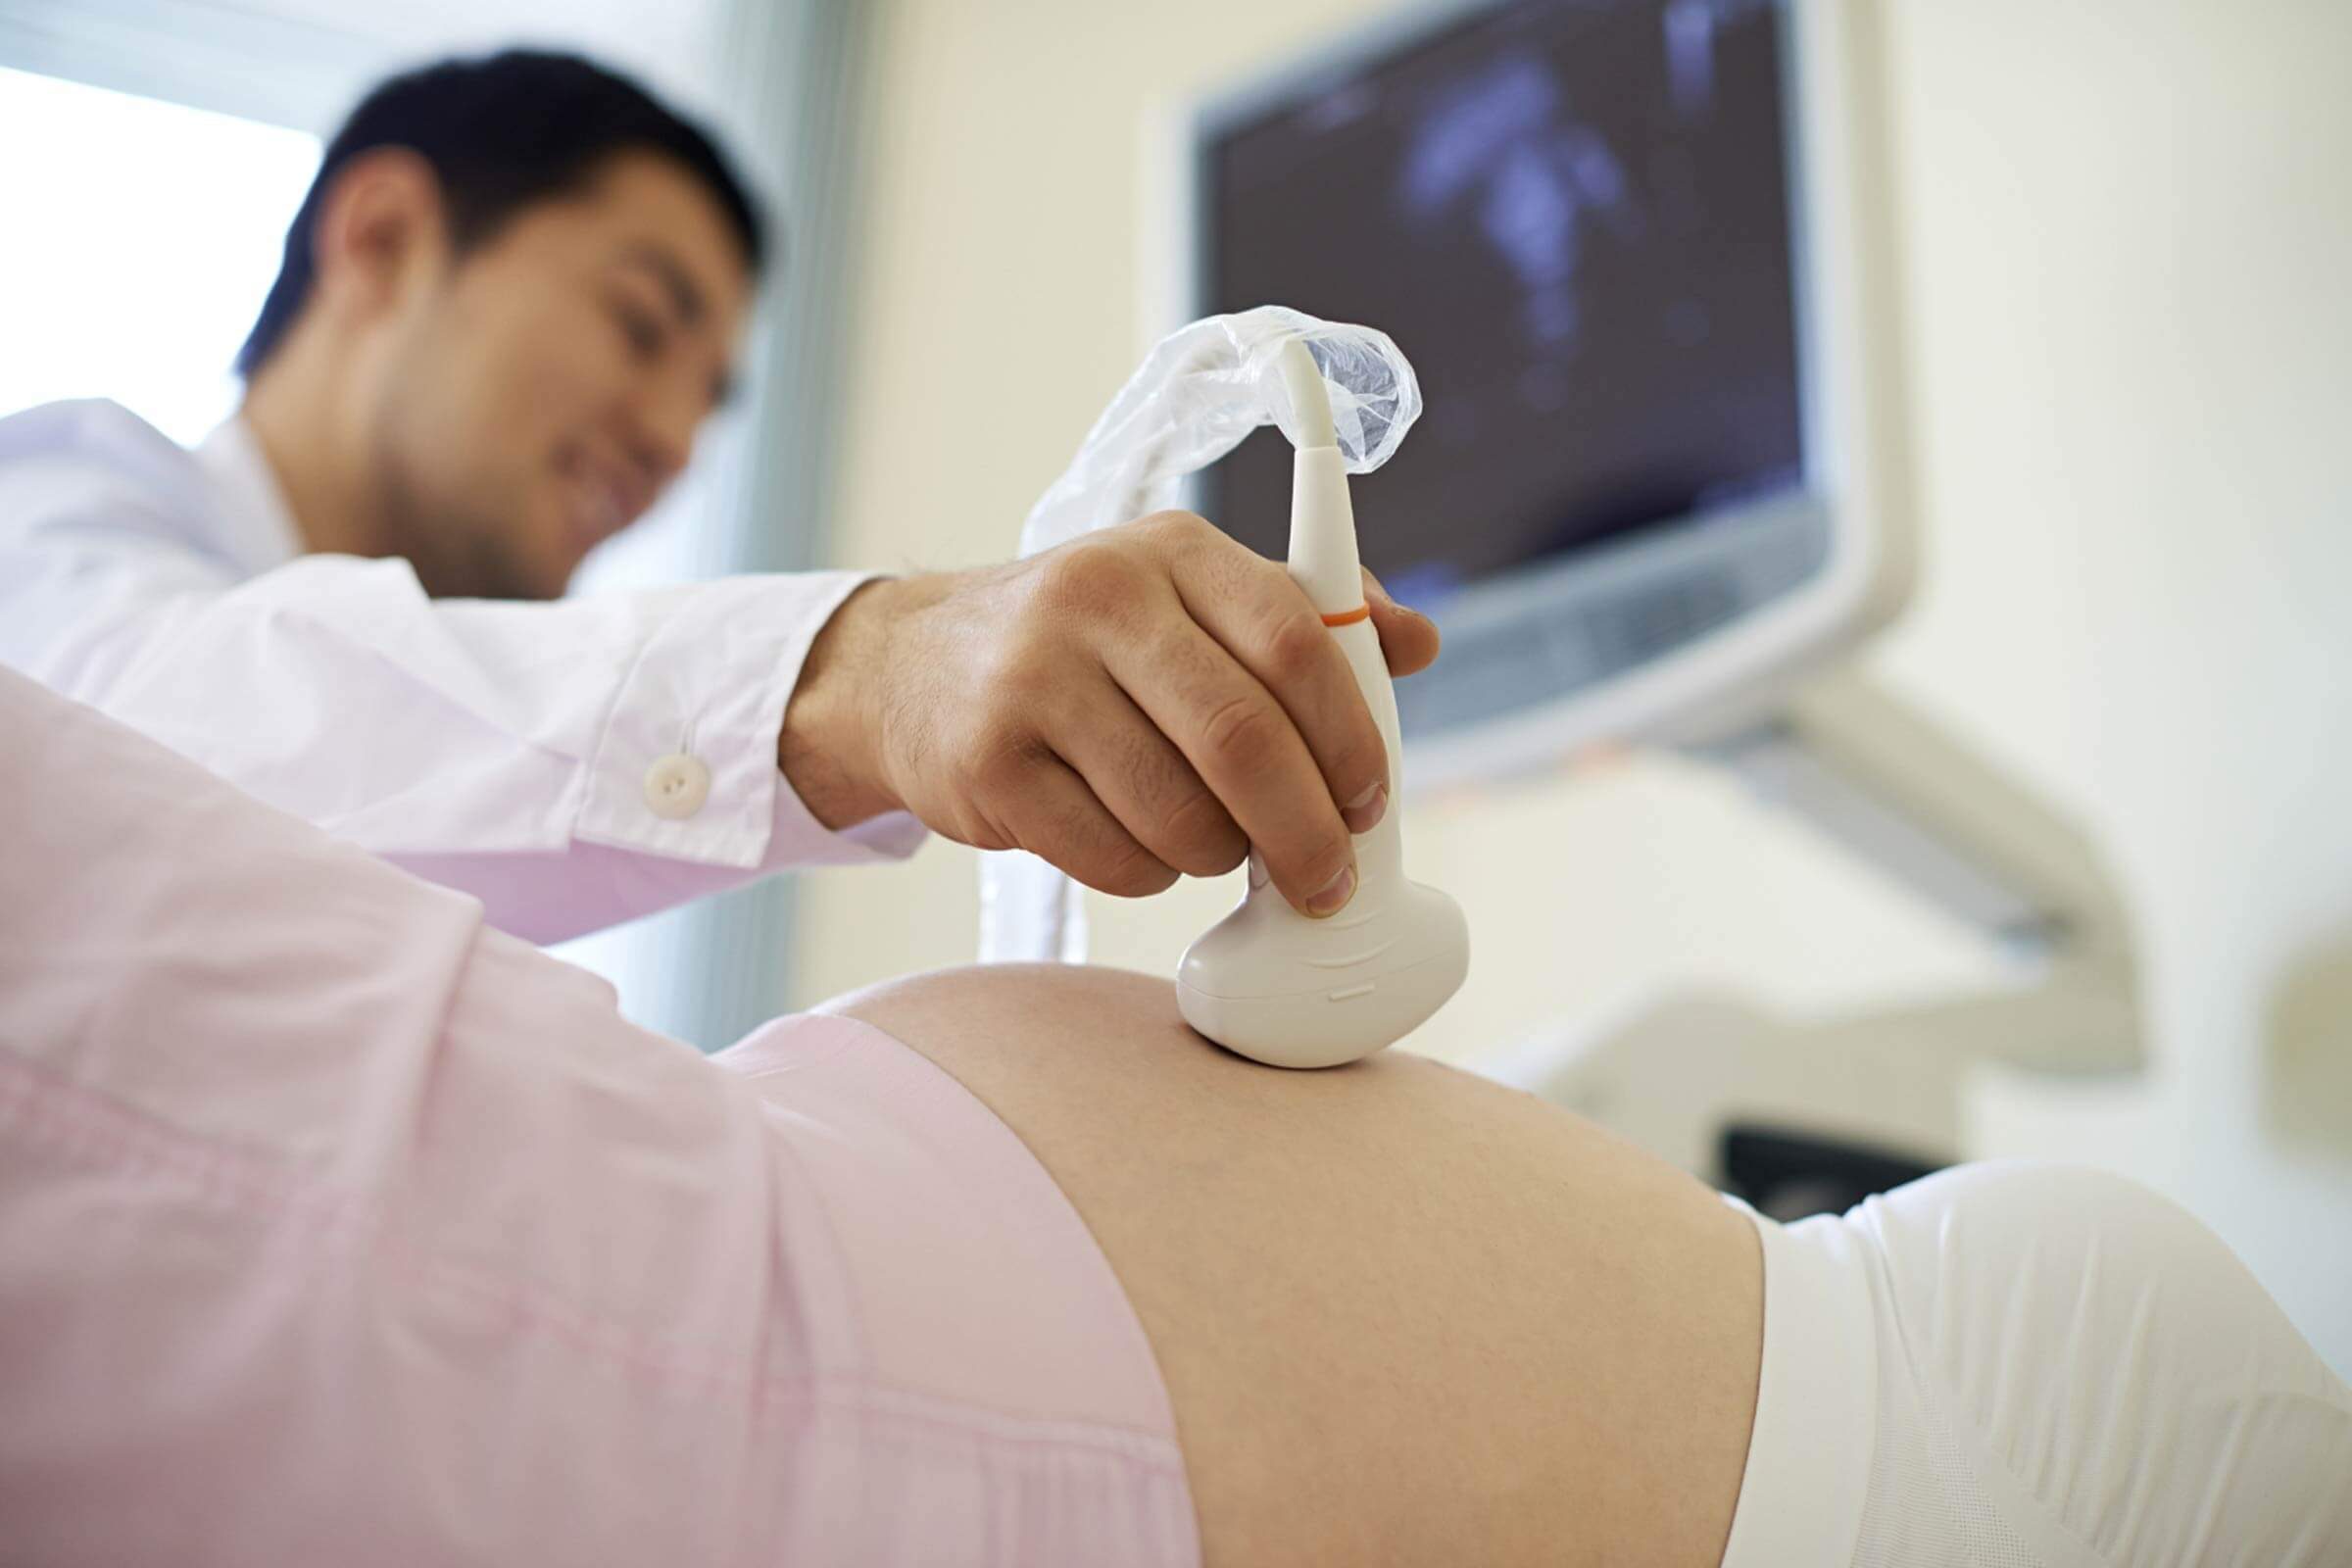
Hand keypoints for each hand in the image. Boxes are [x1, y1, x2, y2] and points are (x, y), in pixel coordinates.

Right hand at [782, 512, 1439, 916]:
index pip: (1297, 639)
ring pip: (1181, 815)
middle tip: (1326, 881)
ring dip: (1221, 858)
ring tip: (1216, 846)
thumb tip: (1416, 644)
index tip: (1371, 800)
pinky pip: (1114, 858)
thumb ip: (1308, 615)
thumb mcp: (1189, 596)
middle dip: (1307, 833)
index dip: (1351, 736)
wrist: (910, 669)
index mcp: (1174, 548)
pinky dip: (1151, 874)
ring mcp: (1033, 681)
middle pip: (1244, 740)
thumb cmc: (1089, 644)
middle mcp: (1099, 598)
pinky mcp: (988, 765)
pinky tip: (1140, 844)